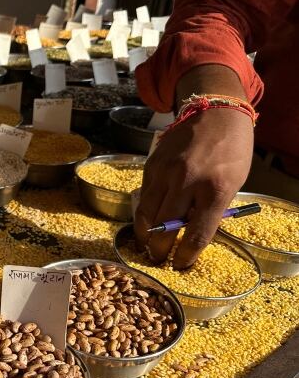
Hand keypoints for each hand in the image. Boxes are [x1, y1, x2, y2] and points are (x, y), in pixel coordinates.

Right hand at [134, 108, 253, 267]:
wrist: (214, 112)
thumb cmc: (231, 149)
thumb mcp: (233, 182)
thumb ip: (213, 208)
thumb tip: (190, 233)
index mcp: (215, 189)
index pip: (196, 234)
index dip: (186, 256)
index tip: (181, 265)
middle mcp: (187, 181)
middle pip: (165, 228)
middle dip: (160, 250)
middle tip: (159, 260)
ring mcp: (165, 172)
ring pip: (146, 214)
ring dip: (145, 234)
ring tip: (148, 244)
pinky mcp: (151, 165)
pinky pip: (143, 196)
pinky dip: (145, 211)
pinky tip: (149, 218)